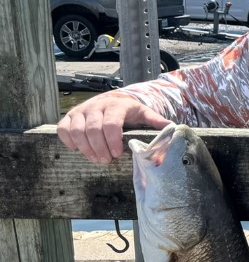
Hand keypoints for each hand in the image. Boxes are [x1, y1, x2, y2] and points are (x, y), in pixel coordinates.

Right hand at [57, 93, 171, 164]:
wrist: (111, 101)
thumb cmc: (129, 112)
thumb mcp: (144, 114)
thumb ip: (156, 121)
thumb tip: (172, 128)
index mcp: (116, 106)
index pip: (111, 123)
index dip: (112, 140)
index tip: (116, 154)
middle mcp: (96, 106)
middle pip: (93, 129)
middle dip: (99, 148)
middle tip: (106, 161)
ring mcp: (81, 111)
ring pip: (76, 130)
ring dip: (85, 148)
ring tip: (96, 159)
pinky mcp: (69, 116)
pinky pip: (63, 129)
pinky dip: (69, 141)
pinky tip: (80, 149)